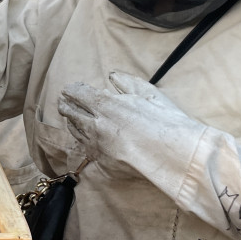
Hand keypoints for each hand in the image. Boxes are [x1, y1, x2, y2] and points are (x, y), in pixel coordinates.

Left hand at [56, 72, 205, 179]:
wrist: (176, 157)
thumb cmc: (168, 122)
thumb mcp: (149, 94)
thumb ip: (127, 83)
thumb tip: (112, 76)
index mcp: (106, 105)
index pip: (78, 93)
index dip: (73, 90)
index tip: (71, 88)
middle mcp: (96, 125)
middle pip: (70, 112)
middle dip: (66, 104)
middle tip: (64, 101)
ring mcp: (97, 146)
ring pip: (75, 131)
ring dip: (72, 122)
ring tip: (71, 117)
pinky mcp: (103, 163)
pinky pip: (86, 148)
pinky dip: (84, 140)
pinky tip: (86, 138)